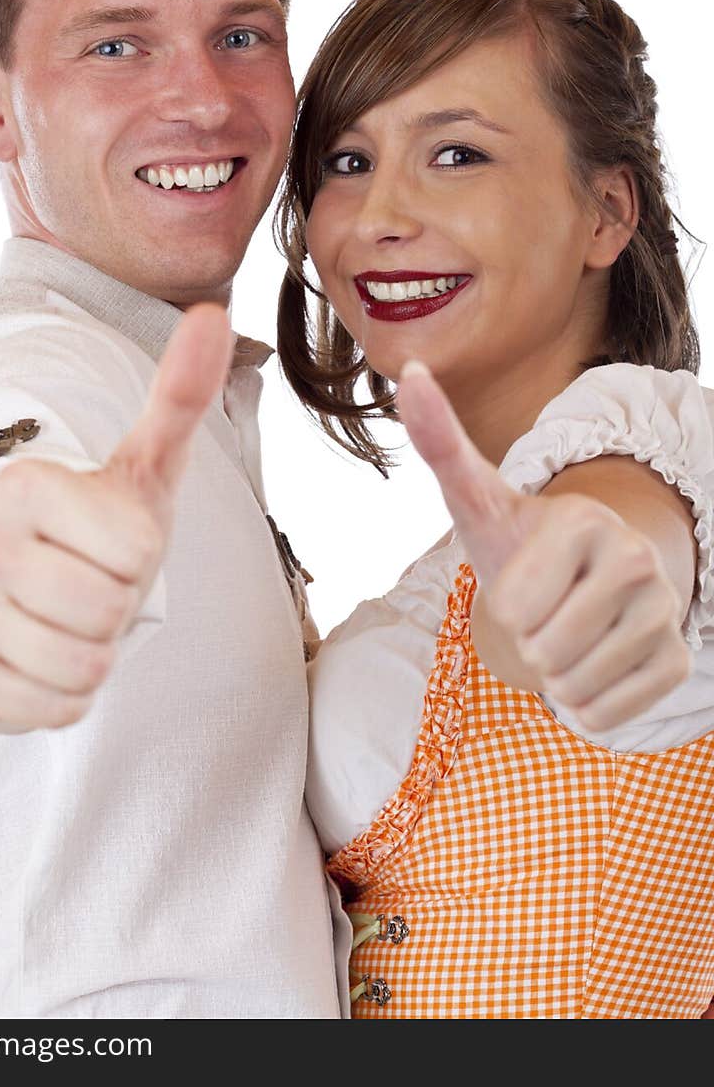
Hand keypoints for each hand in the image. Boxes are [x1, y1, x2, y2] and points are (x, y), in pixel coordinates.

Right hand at [0, 303, 234, 731]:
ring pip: (87, 668)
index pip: (137, 550)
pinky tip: (37, 657)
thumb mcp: (139, 468)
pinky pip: (57, 709)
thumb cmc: (83, 530)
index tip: (103, 541)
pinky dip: (64, 695)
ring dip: (93, 655)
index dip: (139, 557)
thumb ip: (178, 396)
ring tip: (63, 620)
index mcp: (24, 484)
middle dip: (117, 611)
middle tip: (84, 586)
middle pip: (111, 611)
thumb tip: (216, 316)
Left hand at [397, 360, 690, 730]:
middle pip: (544, 652)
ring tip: (565, 632)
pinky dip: (584, 704)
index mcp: (584, 521)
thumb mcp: (476, 498)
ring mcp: (665, 611)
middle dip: (529, 642)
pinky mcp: (676, 661)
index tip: (525, 577)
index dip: (506, 606)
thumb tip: (409, 371)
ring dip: (553, 674)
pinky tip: (590, 662)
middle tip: (545, 609)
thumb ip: (440, 441)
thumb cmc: (517, 540)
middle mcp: (637, 561)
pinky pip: (607, 715)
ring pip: (574, 686)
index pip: (516, 611)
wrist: (581, 579)